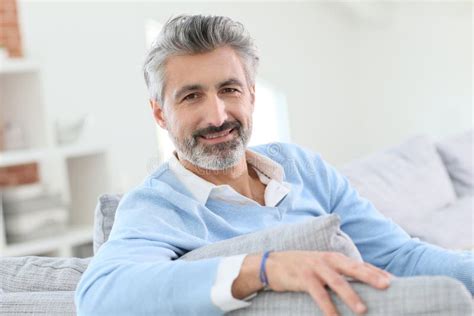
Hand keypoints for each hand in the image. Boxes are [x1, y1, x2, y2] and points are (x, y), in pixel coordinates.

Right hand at [264, 251, 392, 315]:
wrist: (272, 263)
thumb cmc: (301, 268)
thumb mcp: (321, 266)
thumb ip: (339, 273)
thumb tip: (361, 286)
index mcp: (335, 257)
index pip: (360, 264)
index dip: (376, 272)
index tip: (394, 282)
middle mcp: (327, 260)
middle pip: (353, 268)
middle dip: (371, 277)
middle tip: (387, 286)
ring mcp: (315, 267)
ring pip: (337, 282)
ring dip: (351, 296)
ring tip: (363, 310)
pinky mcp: (303, 277)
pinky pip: (318, 294)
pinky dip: (327, 307)